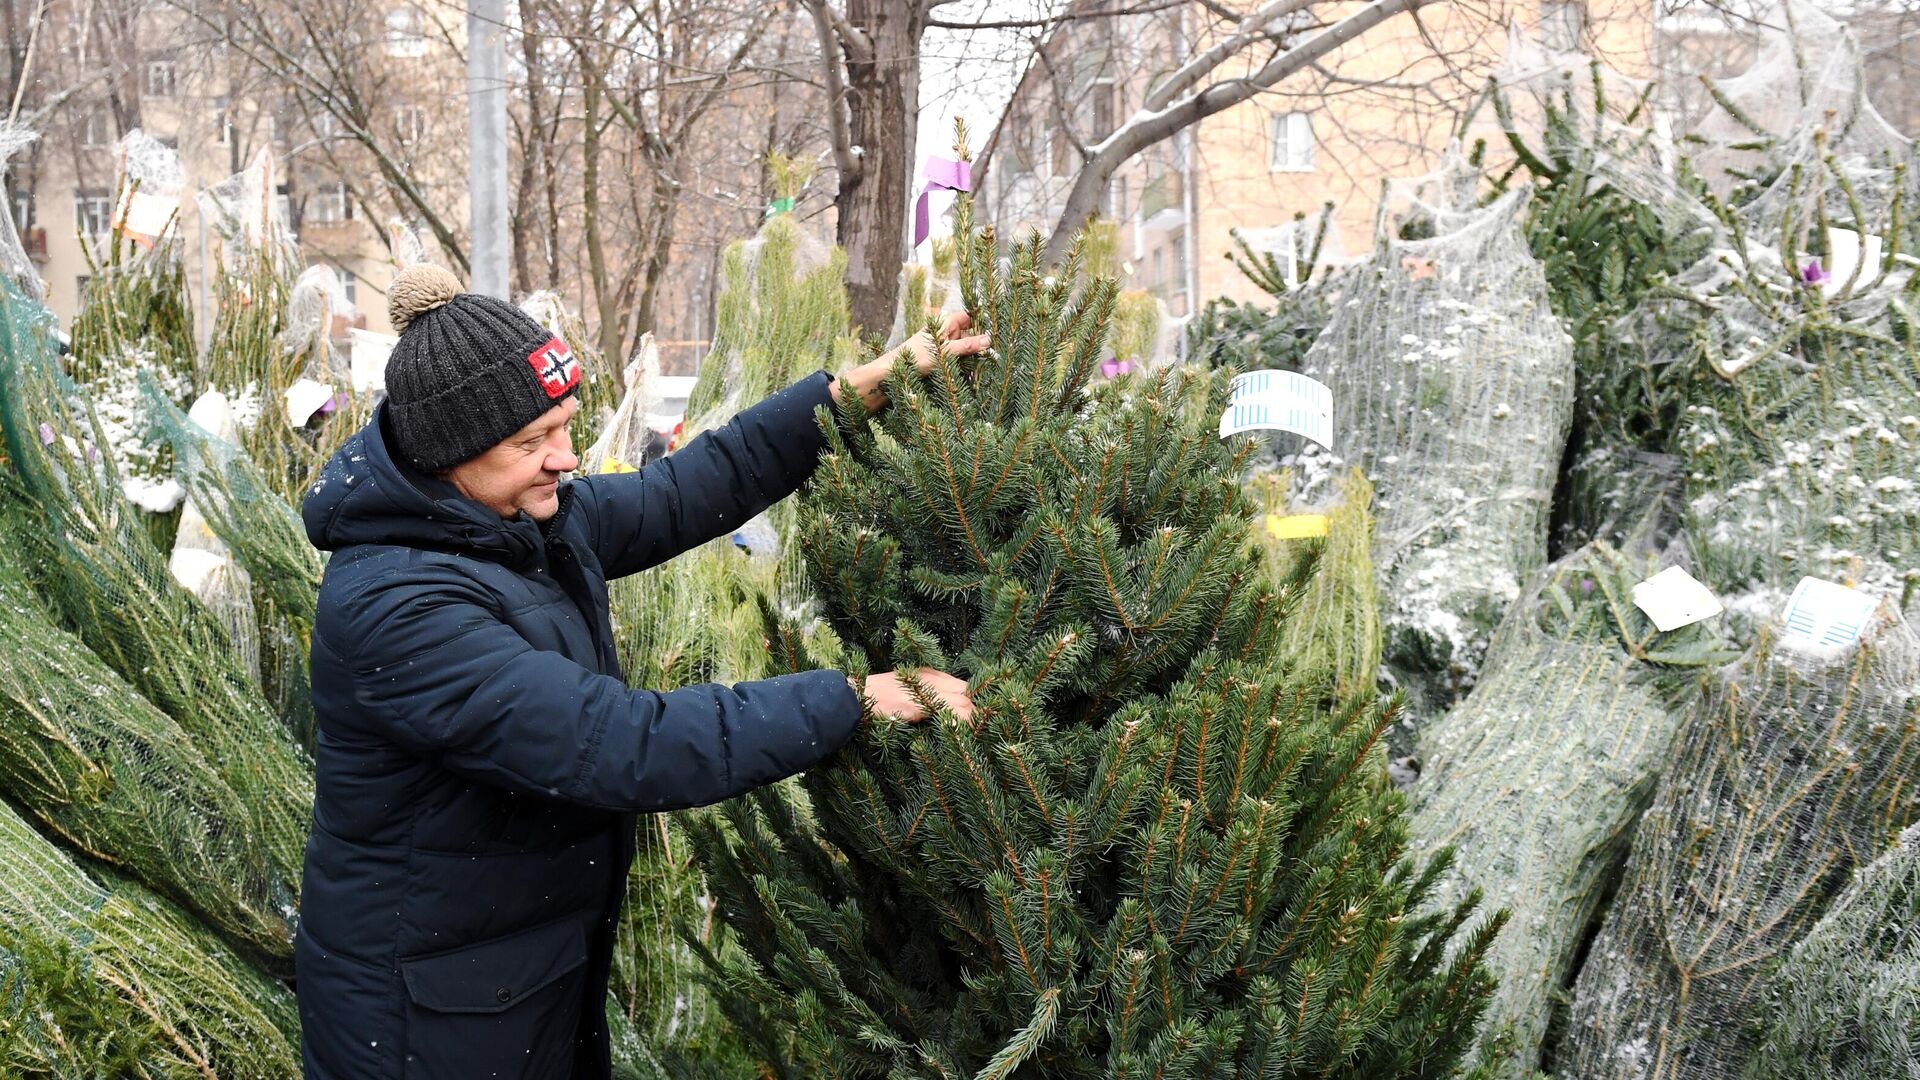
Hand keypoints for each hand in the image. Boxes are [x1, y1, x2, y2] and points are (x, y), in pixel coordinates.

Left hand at [835, 311, 991, 413]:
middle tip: (1001, 349)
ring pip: (967, 348)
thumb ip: (967, 346)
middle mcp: (947, 332)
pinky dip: (969, 364)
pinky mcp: (944, 360)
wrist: (892, 374)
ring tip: (994, 362)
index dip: (984, 318)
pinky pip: (961, 359)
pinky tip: (979, 372)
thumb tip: (989, 340)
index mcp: (946, 323)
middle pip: (971, 332)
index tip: (1000, 325)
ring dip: (977, 355)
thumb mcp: (944, 352)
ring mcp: (946, 346)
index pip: (970, 315)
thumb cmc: (915, 358)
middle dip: (983, 340)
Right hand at [855, 668, 973, 724]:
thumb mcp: (906, 689)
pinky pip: (947, 712)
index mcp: (929, 674)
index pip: (963, 685)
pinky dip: (960, 722)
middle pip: (967, 692)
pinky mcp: (917, 705)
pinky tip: (966, 731)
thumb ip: (926, 695)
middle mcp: (931, 678)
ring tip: (982, 731)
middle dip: (978, 709)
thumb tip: (946, 710)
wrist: (854, 697)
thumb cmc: (877, 697)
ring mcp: (925, 691)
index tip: (983, 713)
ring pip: (963, 702)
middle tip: (986, 726)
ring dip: (974, 717)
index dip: (975, 699)